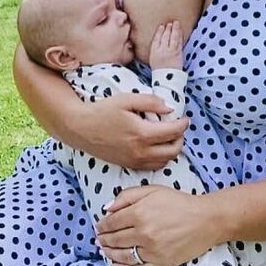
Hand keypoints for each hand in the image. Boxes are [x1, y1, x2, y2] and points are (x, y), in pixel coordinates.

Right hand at [73, 93, 188, 169]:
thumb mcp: (127, 99)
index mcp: (142, 134)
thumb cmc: (102, 111)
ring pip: (164, 161)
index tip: (185, 118)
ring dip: (171, 150)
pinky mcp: (128, 165)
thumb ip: (150, 102)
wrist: (80, 128)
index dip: (183, 125)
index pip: (173, 132)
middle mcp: (140, 151)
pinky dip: (160, 158)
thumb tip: (170, 108)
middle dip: (180, 139)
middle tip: (179, 128)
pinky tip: (156, 147)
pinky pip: (152, 166)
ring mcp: (134, 161)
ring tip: (169, 137)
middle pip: (173, 151)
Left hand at [96, 185, 218, 265]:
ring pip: (123, 256)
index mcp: (139, 213)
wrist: (205, 219)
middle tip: (99, 239)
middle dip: (103, 239)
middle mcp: (143, 233)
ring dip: (109, 254)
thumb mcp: (152, 190)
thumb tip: (106, 208)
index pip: (112, 222)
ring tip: (104, 251)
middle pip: (115, 239)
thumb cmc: (178, 202)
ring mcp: (152, 251)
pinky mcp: (161, 264)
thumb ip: (127, 196)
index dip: (102, 225)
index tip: (99, 227)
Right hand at [149, 21, 182, 69]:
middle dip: (168, 29)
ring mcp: (171, 51)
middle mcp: (162, 51)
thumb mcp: (153, 59)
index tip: (162, 26)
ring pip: (173, 38)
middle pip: (165, 37)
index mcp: (154, 52)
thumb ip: (156, 50)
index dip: (159, 32)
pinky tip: (180, 31)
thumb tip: (159, 40)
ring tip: (176, 23)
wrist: (167, 79)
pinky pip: (179, 42)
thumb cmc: (160, 70)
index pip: (157, 39)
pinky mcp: (178, 53)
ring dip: (175, 29)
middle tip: (170, 23)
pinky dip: (180, 36)